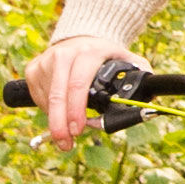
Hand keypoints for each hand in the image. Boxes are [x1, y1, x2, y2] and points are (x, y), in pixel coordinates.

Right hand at [22, 34, 136, 143]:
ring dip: (56, 121)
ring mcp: (45, 61)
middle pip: (58, 95)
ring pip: (47, 100)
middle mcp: (63, 54)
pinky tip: (59, 112)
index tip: (79, 130)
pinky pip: (38, 97)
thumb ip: (141, 74)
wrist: (81, 39)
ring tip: (67, 133)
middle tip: (66, 144)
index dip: (77, 110)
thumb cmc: (105, 56)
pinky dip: (47, 110)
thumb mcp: (126, 59)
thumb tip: (150, 94)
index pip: (78, 84)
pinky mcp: (33, 69)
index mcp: (88, 53)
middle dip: (60, 125)